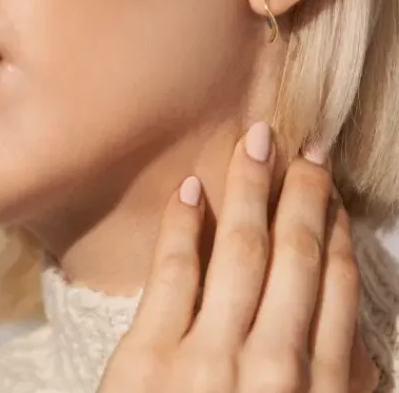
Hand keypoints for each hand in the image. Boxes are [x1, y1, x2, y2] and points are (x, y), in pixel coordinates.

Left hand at [98, 123, 378, 392]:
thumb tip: (357, 343)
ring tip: (256, 141)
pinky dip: (182, 224)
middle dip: (303, 194)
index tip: (331, 197)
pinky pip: (174, 271)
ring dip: (251, 189)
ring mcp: (210, 358)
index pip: (336, 289)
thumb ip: (335, 391)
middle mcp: (275, 366)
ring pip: (241, 251)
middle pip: (296, 256)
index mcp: (319, 390)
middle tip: (304, 147)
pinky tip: (192, 186)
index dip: (334, 233)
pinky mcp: (150, 358)